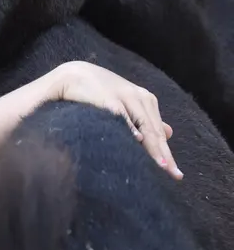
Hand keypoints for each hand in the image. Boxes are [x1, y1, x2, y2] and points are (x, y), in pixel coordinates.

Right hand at [48, 62, 182, 179]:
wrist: (73, 74)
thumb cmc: (100, 92)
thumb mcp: (128, 103)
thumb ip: (146, 118)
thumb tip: (169, 133)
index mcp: (145, 100)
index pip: (158, 132)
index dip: (167, 153)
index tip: (176, 175)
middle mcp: (139, 98)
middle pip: (154, 131)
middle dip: (164, 155)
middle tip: (175, 175)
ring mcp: (124, 97)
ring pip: (144, 125)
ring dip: (153, 147)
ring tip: (161, 166)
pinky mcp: (108, 98)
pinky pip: (121, 115)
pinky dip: (129, 126)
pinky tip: (137, 140)